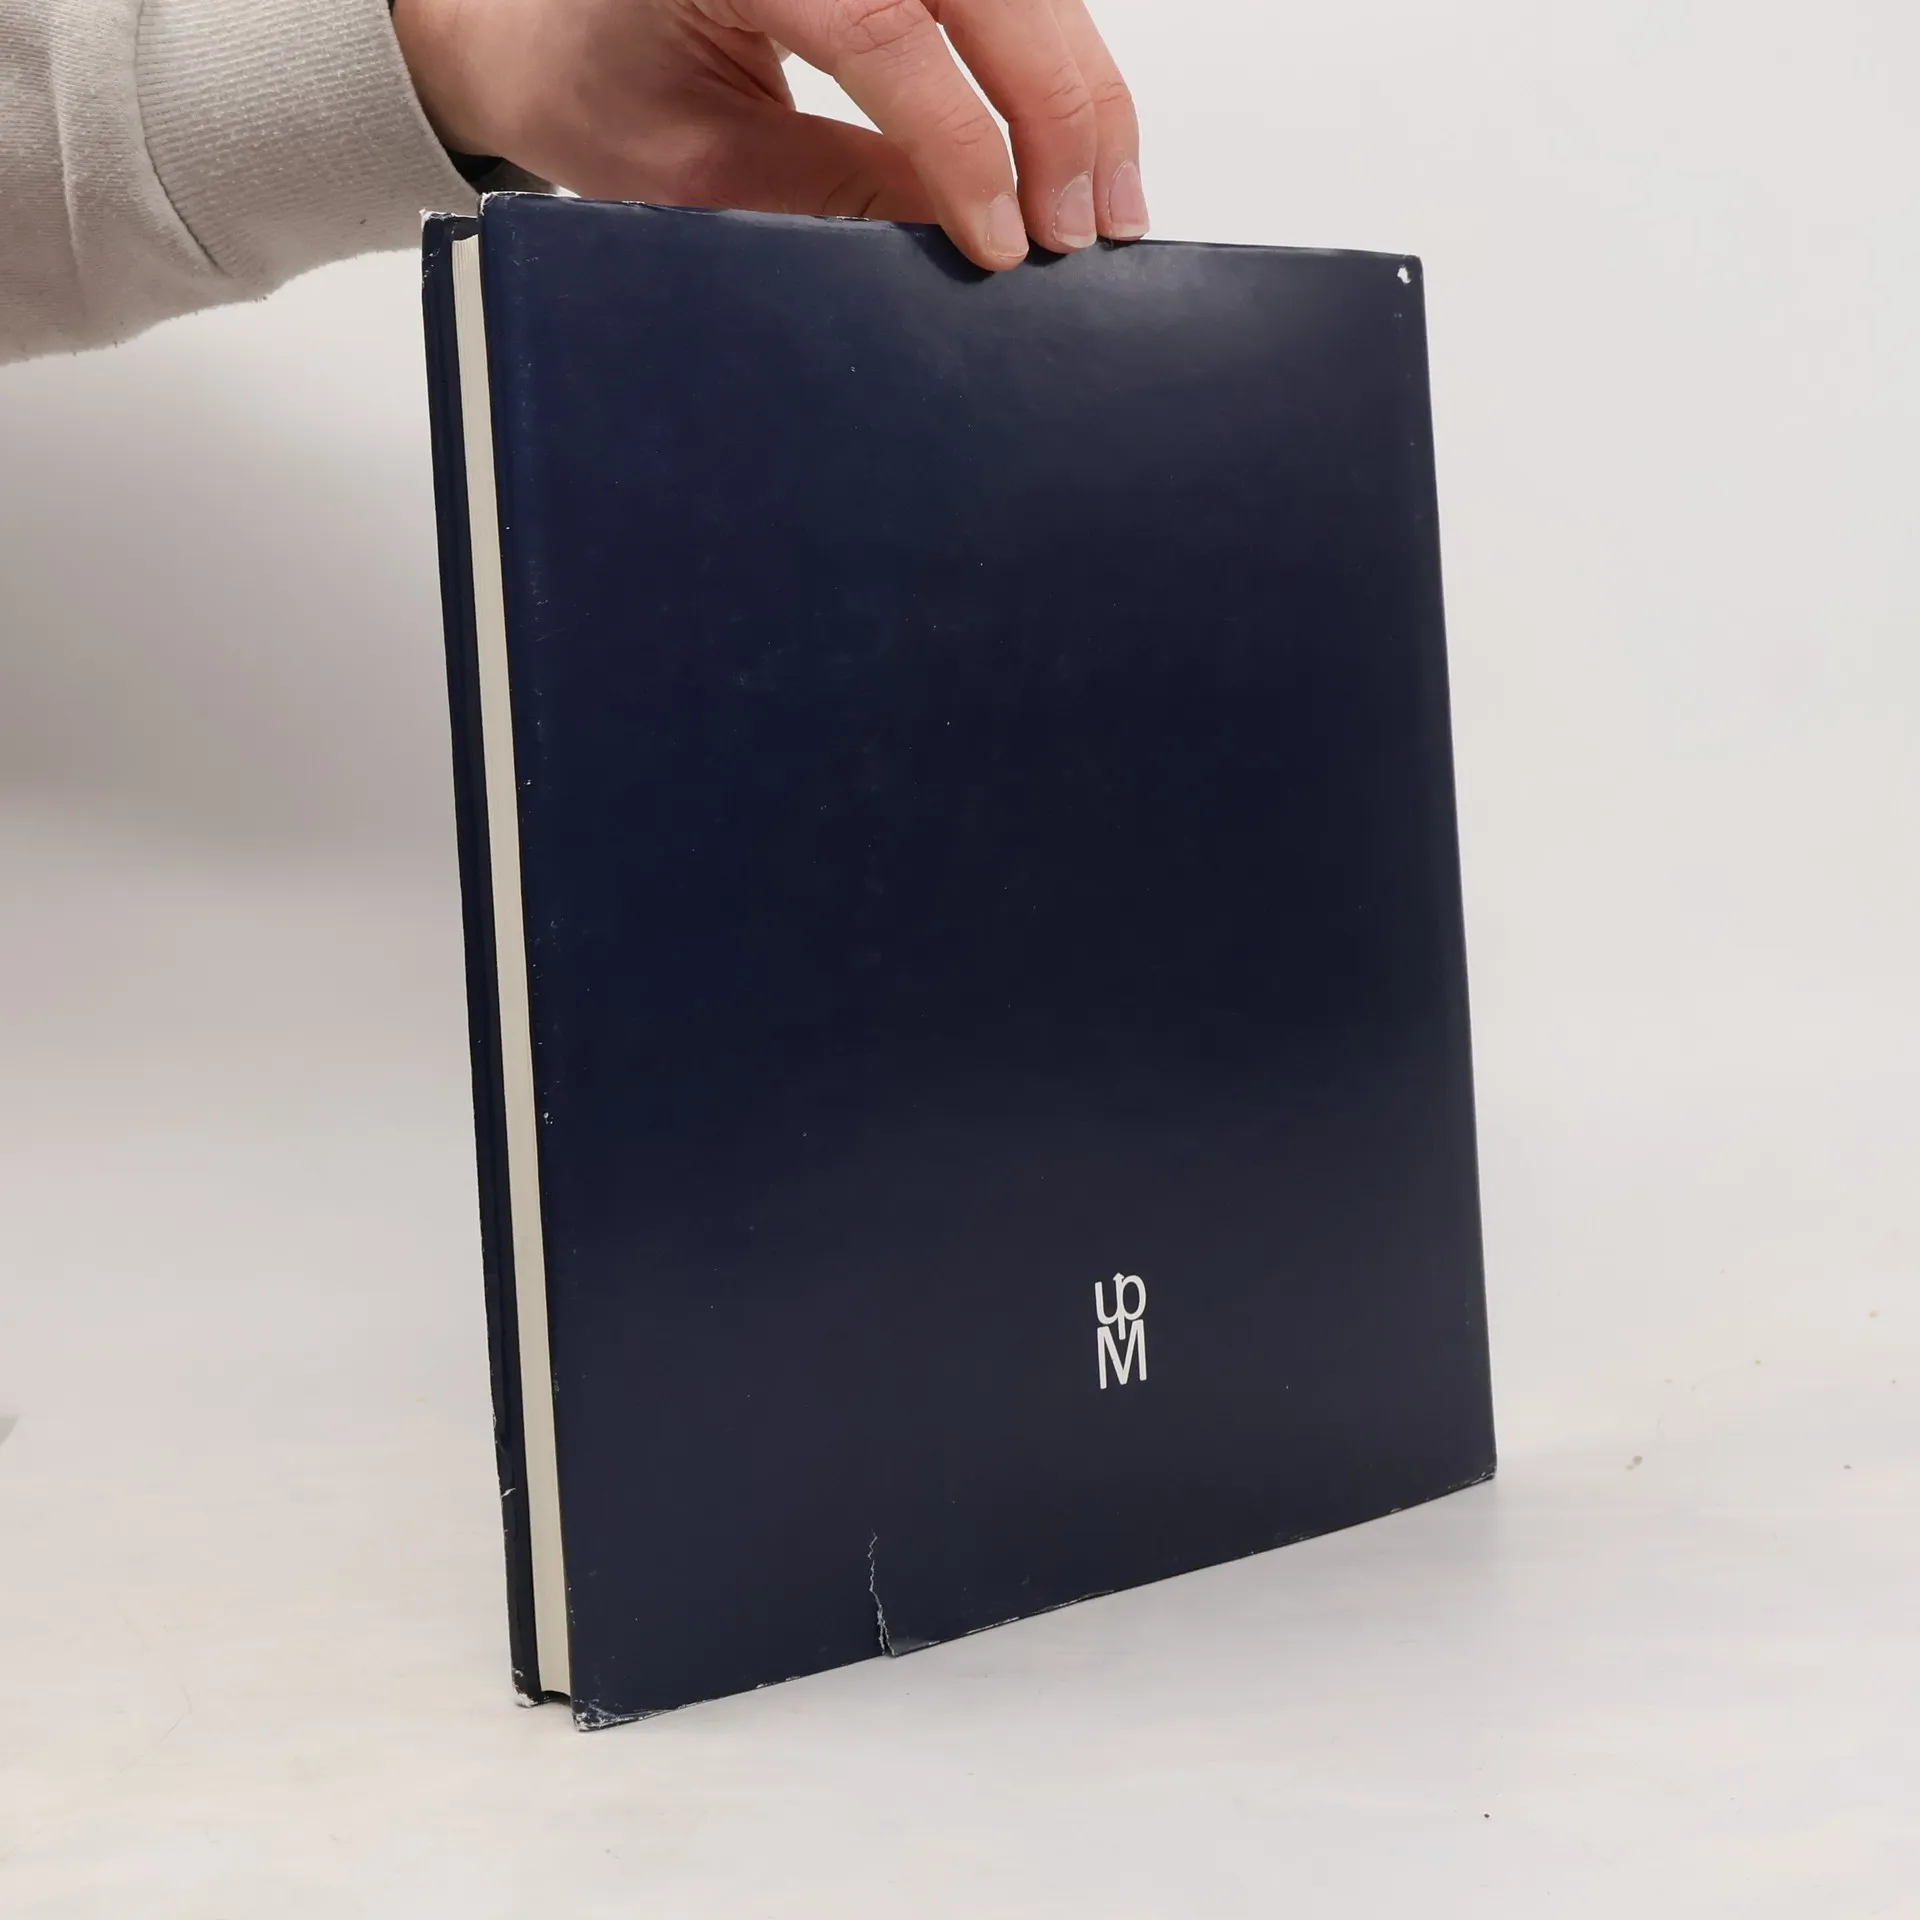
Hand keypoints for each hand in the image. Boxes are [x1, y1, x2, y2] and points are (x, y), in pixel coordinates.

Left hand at [390, 0, 1146, 269]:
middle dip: (1060, 112)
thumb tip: (966, 234)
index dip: (965, 142)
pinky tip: (1080, 137)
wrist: (542, 19)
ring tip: (1107, 199)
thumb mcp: (698, 167)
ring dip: (1080, 87)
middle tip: (1087, 231)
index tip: (1008, 240)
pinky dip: (1055, 59)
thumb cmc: (594, 78)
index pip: (885, 29)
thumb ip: (832, 195)